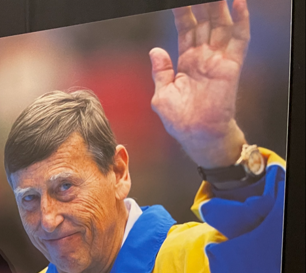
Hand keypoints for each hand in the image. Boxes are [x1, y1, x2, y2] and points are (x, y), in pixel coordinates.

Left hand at [149, 0, 249, 167]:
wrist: (196, 135)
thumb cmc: (180, 119)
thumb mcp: (163, 94)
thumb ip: (161, 71)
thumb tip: (155, 51)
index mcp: (187, 61)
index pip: (186, 30)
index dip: (183, 14)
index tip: (177, 1)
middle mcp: (204, 57)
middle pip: (204, 23)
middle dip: (202, 5)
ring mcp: (218, 60)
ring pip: (221, 25)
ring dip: (220, 7)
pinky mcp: (231, 66)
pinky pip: (238, 39)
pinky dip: (241, 21)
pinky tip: (239, 4)